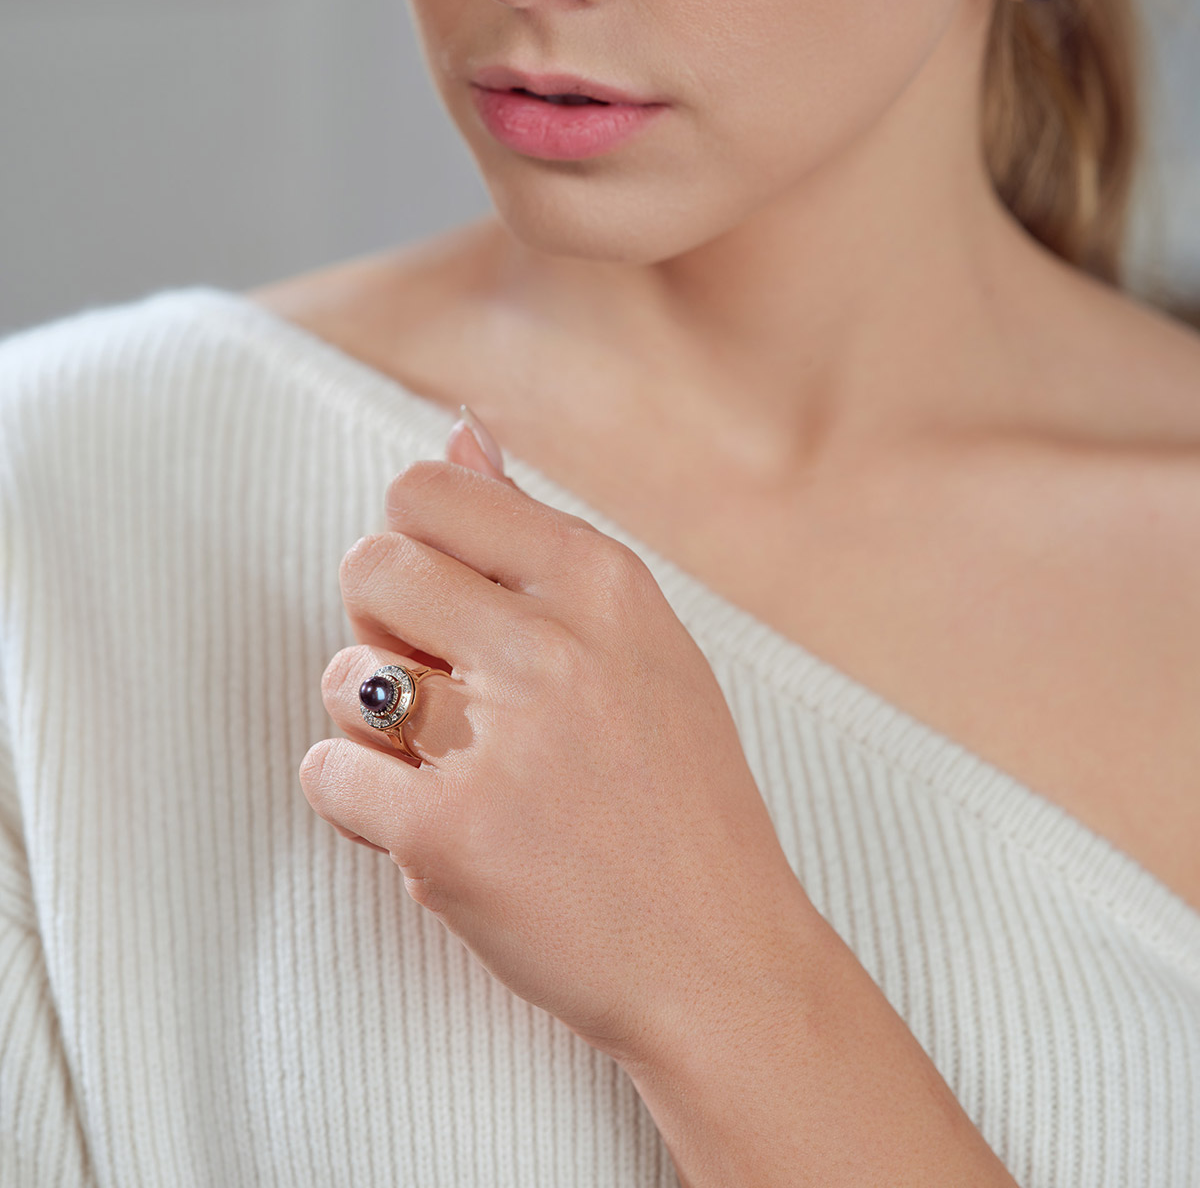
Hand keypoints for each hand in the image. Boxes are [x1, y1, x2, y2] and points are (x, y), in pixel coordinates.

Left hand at [299, 408, 812, 1062]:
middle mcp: (554, 643)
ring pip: (339, 671)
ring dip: (371, 724)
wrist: (721, 959)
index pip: (425, 489)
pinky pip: (326, 773)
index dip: (417, 548)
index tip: (453, 609)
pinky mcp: (449, 837)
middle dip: (383, 627)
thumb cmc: (678, 795)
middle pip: (370, 564)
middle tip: (444, 694)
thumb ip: (536, 531)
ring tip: (445, 767)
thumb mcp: (638, 638)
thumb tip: (460, 430)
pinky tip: (422, 826)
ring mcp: (502, 740)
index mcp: (602, 579)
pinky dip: (355, 804)